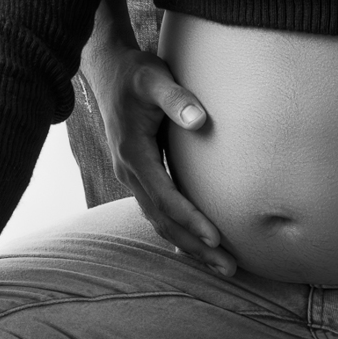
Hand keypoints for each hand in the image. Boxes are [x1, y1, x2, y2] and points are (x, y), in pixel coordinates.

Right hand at [86, 44, 235, 276]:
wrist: (108, 70)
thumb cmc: (136, 73)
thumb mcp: (155, 78)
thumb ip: (177, 98)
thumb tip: (200, 119)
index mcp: (133, 153)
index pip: (165, 196)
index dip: (190, 219)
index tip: (216, 238)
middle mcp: (129, 171)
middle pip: (163, 219)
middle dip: (195, 246)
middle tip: (229, 267)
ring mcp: (131, 175)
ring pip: (159, 220)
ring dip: (188, 245)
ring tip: (220, 264)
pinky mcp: (138, 173)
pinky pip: (155, 210)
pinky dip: (174, 231)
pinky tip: (190, 248)